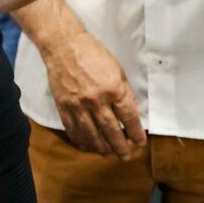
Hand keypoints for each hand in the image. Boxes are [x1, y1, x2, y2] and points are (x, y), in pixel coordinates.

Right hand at [41, 29, 144, 158]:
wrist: (64, 46)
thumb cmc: (93, 54)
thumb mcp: (117, 70)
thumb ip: (125, 93)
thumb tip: (133, 114)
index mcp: (113, 89)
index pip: (129, 117)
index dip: (136, 133)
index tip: (139, 142)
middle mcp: (96, 100)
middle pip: (111, 131)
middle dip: (120, 147)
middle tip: (125, 156)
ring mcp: (78, 105)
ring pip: (92, 135)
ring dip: (101, 148)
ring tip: (108, 154)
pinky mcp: (64, 107)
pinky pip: (73, 130)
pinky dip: (81, 140)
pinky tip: (87, 146)